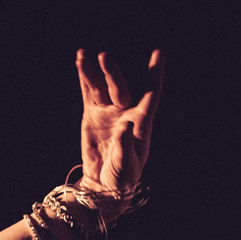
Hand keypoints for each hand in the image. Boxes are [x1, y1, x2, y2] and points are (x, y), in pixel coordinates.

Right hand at [76, 49, 163, 198]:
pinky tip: (81, 60)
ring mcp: (109, 112)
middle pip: (121, 88)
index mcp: (141, 125)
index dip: (154, 75)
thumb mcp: (126, 167)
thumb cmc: (122, 178)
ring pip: (102, 87)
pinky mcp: (93, 115)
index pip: (150, 96)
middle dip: (113, 73)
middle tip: (104, 58)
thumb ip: (126, 147)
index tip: (158, 54)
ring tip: (84, 56)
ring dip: (94, 72)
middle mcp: (126, 113)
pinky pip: (90, 93)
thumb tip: (126, 126)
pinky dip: (85, 78)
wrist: (104, 185)